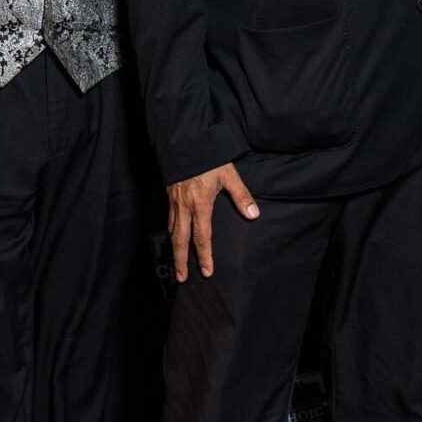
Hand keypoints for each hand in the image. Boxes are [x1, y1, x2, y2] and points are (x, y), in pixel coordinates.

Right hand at [166, 162, 258, 280]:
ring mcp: (174, 202)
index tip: (206, 271)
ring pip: (171, 231)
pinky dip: (169, 232)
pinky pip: (168, 219)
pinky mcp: (169, 196)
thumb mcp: (228, 175)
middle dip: (180, 261)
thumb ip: (241, 195)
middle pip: (180, 240)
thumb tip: (254, 214)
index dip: (204, 256)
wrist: (185, 143)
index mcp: (200, 204)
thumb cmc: (208, 159)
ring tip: (175, 264)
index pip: (202, 236)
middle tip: (180, 278)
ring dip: (173, 249)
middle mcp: (184, 207)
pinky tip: (172, 237)